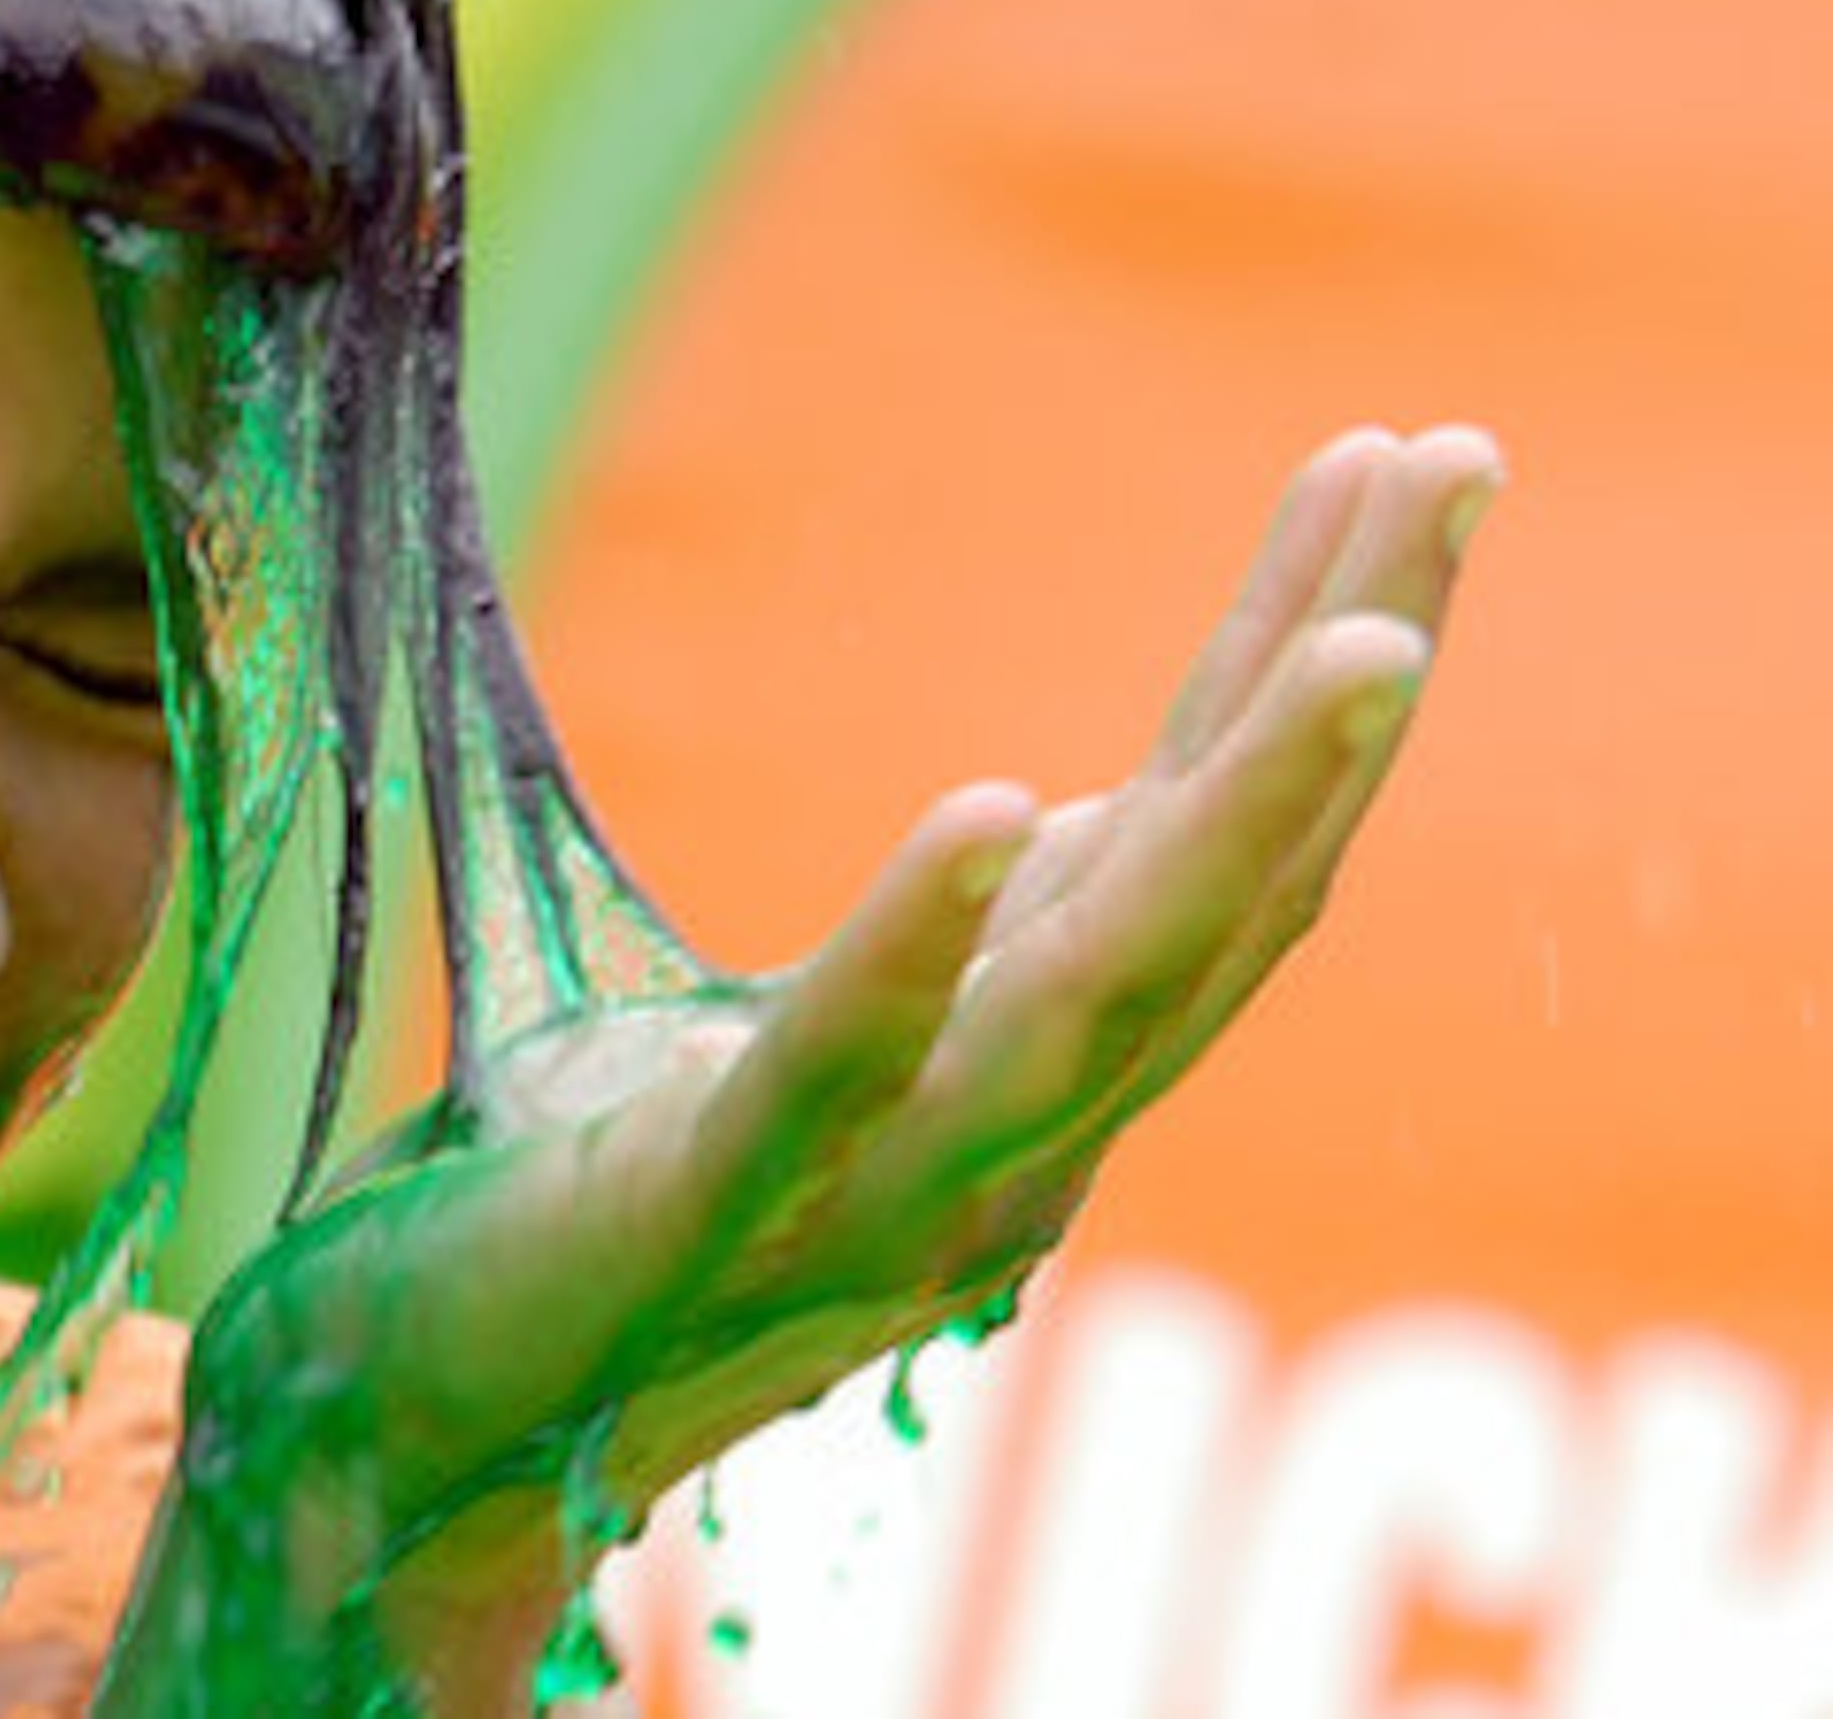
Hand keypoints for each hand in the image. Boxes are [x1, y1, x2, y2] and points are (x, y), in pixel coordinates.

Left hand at [122, 424, 1500, 1705]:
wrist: (424, 1417)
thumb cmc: (598, 1202)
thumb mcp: (818, 1040)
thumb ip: (956, 955)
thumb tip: (1072, 811)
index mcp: (1024, 1086)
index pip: (1214, 854)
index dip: (1315, 675)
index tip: (1408, 467)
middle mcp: (1006, 1152)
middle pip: (1232, 897)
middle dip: (1350, 679)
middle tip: (1456, 462)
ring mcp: (881, 1193)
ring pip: (1114, 990)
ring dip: (1253, 805)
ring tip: (1364, 638)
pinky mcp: (721, 1202)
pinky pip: (844, 1060)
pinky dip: (929, 934)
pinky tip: (999, 802)